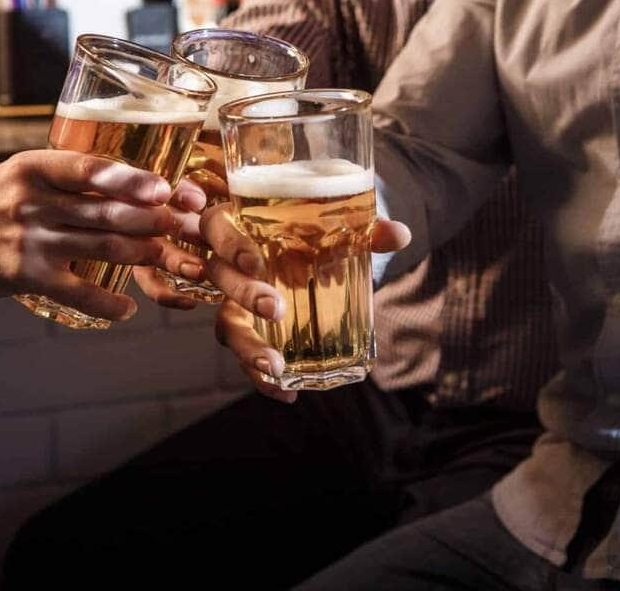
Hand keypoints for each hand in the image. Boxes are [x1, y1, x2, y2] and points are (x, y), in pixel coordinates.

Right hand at [0, 150, 206, 322]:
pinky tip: (126, 308)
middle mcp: (34, 199)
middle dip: (152, 219)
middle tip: (184, 225)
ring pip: (100, 246)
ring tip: (167, 258)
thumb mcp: (22, 174)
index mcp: (37, 167)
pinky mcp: (22, 274)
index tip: (166, 188)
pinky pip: (75, 290)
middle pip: (106, 210)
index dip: (132, 179)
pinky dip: (106, 303)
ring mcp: (29, 238)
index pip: (91, 169)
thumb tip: (132, 182)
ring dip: (141, 254)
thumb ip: (69, 177)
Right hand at [201, 201, 410, 401]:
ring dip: (248, 350)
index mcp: (242, 225)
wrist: (321, 254)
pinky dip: (264, 380)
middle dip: (244, 296)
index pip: (218, 227)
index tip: (256, 261)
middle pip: (220, 278)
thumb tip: (401, 234)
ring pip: (228, 327)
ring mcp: (235, 303)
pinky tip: (288, 394)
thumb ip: (367, 229)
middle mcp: (229, 265)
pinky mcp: (251, 334)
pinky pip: (247, 359)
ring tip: (276, 368)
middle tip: (275, 309)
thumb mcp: (340, 229)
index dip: (231, 245)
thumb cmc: (318, 233)